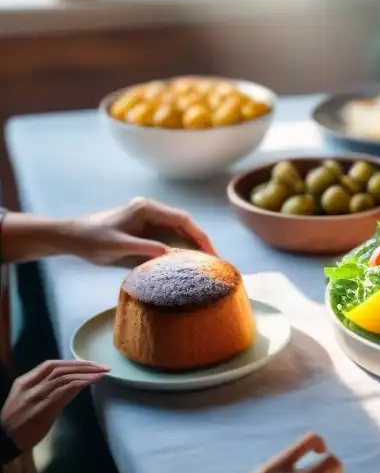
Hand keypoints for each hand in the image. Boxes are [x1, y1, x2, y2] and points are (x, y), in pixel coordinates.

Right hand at [1, 360, 108, 450]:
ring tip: (102, 372)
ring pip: (64, 377)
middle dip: (83, 365)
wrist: (4, 441)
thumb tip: (77, 381)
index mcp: (24, 382)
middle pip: (60, 368)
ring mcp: (36, 396)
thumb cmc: (18, 423)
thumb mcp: (29, 400)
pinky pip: (64, 390)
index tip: (89, 363)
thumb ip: (48, 389)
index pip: (50, 365)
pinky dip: (81, 382)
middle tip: (102, 366)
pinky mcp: (43, 408)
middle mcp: (30, 385)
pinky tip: (93, 381)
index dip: (72, 362)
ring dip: (86, 373)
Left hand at [67, 197, 215, 265]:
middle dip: (200, 241)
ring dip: (191, 246)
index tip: (210, 252)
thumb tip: (171, 254)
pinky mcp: (145, 229)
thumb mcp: (118, 246)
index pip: (182, 219)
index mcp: (147, 209)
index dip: (199, 235)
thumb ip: (145, 248)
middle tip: (214, 260)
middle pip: (184, 224)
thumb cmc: (92, 239)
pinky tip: (185, 262)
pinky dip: (179, 249)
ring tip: (204, 263)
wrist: (72, 237)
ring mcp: (148, 219)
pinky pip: (168, 237)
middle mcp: (151, 211)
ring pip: (178, 231)